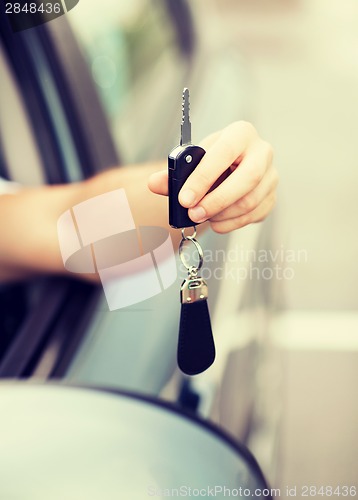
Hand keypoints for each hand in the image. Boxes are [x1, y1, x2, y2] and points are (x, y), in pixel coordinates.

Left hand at [148, 121, 277, 232]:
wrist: (228, 169)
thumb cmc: (210, 162)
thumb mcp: (193, 161)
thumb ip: (174, 173)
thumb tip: (154, 183)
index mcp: (241, 133)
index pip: (225, 152)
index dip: (203, 178)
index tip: (184, 198)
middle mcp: (262, 151)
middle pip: (247, 179)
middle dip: (216, 201)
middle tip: (193, 214)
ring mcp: (271, 176)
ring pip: (250, 201)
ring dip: (222, 214)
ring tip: (202, 216)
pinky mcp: (272, 197)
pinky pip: (254, 215)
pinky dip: (231, 224)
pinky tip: (216, 222)